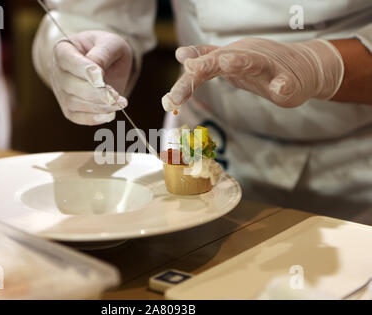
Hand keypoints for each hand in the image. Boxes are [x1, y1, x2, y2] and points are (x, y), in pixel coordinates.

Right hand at [52, 30, 132, 124]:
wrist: (104, 64)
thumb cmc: (106, 50)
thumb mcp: (110, 43)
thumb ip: (103, 53)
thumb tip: (96, 74)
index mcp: (63, 49)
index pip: (68, 60)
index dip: (84, 70)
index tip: (101, 77)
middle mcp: (57, 71)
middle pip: (71, 85)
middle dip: (96, 93)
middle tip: (117, 96)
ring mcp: (61, 92)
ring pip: (74, 103)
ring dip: (99, 106)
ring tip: (120, 103)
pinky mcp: (69, 108)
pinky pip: (77, 117)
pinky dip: (93, 119)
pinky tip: (110, 115)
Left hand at [162, 38, 343, 110]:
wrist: (303, 66)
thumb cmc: (263, 65)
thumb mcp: (231, 60)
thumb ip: (206, 58)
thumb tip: (180, 55)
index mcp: (230, 58)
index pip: (202, 69)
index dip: (184, 84)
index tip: (167, 102)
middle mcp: (246, 58)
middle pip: (222, 60)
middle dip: (205, 65)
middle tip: (190, 68)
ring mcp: (269, 67)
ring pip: (254, 62)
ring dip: (240, 61)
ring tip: (227, 63)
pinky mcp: (289, 79)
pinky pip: (286, 82)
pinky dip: (283, 84)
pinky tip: (280, 88)